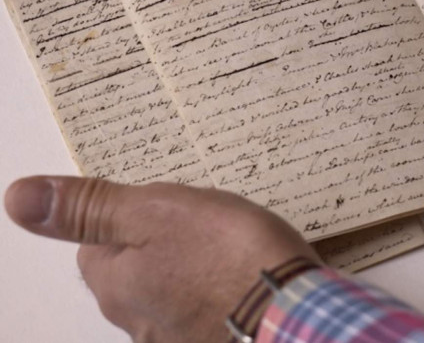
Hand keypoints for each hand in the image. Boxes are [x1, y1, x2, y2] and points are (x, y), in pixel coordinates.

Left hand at [4, 176, 318, 342]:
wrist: (293, 313)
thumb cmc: (228, 257)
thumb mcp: (156, 212)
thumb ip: (91, 207)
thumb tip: (18, 198)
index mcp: (115, 284)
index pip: (96, 244)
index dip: (129, 218)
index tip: (170, 206)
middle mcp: (136, 322)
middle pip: (136, 270)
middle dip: (163, 245)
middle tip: (206, 222)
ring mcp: (176, 339)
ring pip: (172, 292)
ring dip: (194, 270)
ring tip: (234, 249)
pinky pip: (206, 310)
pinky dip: (220, 294)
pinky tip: (248, 279)